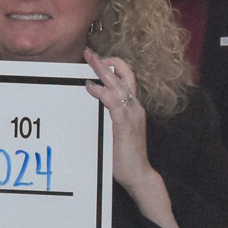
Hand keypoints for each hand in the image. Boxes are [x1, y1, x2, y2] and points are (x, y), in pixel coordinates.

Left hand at [84, 49, 177, 227]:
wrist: (138, 175)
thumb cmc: (124, 156)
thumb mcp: (115, 132)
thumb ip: (108, 118)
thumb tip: (93, 107)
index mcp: (133, 108)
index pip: (125, 80)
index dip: (112, 67)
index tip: (95, 59)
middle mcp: (135, 108)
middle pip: (125, 75)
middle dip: (107, 62)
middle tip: (89, 52)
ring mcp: (132, 115)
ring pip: (120, 85)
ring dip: (103, 71)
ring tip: (89, 61)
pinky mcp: (125, 125)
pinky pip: (114, 103)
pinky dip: (102, 93)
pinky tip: (90, 87)